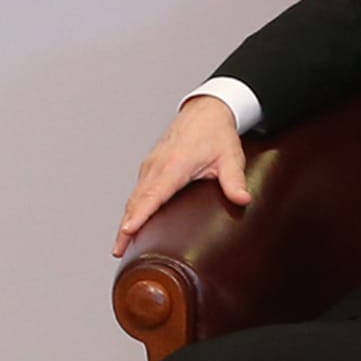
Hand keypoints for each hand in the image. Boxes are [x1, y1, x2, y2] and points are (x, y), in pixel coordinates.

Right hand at [116, 96, 250, 254]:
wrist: (206, 111)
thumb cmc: (216, 133)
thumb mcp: (230, 156)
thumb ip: (234, 180)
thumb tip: (243, 199)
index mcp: (175, 165)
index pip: (153, 194)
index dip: (140, 214)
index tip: (127, 230)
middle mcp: (157, 166)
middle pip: (137, 200)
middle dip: (125, 225)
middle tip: (118, 250)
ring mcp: (151, 165)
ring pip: (134, 196)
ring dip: (126, 218)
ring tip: (121, 243)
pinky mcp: (150, 167)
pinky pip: (137, 190)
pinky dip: (132, 207)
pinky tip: (132, 222)